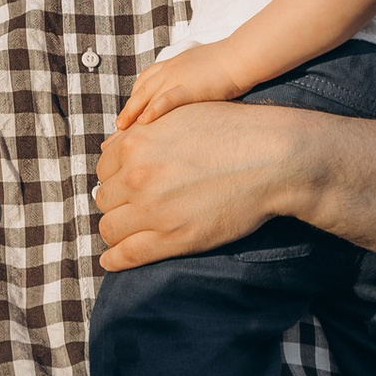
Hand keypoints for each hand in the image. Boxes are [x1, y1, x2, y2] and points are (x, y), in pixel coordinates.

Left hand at [97, 97, 312, 268]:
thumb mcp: (181, 115)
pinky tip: (112, 261)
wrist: (272, 158)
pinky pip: (128, 254)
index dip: (115, 176)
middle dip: (117, 203)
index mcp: (136, 143)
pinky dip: (115, 260)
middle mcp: (137, 176)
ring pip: (110, 228)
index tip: (126, 184)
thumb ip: (144, 129)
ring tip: (129, 231)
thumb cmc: (233, 130)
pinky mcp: (172, 239)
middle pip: (105, 198)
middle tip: (133, 207)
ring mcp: (153, 210)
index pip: (103, 168)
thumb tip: (112, 142)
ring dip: (117, 230)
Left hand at [117, 44, 248, 130]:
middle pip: (141, 90)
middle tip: (117, 125)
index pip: (146, 80)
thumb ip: (191, 78)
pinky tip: (143, 123)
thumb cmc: (229, 63)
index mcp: (173, 63)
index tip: (129, 112)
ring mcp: (177, 77)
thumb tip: (192, 91)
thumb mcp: (202, 67)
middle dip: (128, 108)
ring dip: (132, 113)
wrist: (242, 57)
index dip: (136, 97)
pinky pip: (165, 100)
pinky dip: (152, 111)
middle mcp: (170, 69)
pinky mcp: (188, 86)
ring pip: (146, 96)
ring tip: (122, 129)